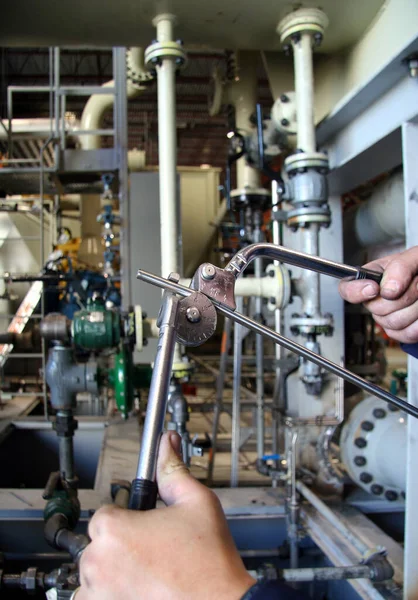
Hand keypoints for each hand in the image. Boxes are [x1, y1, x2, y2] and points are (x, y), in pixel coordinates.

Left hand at [77, 432, 254, 599]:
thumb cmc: (208, 562)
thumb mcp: (196, 502)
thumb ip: (173, 470)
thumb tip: (167, 444)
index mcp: (113, 529)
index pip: (105, 514)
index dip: (129, 520)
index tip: (146, 529)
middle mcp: (97, 562)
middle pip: (98, 543)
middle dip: (122, 545)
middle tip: (154, 552)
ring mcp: (97, 593)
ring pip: (95, 572)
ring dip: (114, 572)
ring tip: (150, 573)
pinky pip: (94, 598)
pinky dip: (110, 594)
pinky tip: (139, 590)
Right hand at [339, 247, 417, 342]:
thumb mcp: (414, 257)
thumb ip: (399, 266)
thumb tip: (387, 289)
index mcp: (373, 277)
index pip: (347, 288)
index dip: (356, 291)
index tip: (374, 288)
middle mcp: (377, 298)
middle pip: (376, 308)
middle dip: (404, 295)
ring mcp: (387, 317)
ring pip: (393, 322)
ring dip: (416, 308)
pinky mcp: (401, 332)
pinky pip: (406, 333)